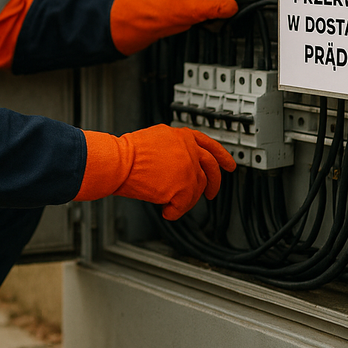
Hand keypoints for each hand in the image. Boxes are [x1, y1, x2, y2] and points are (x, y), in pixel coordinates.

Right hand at [74, 125, 236, 219]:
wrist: (118, 161)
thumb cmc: (126, 153)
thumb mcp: (155, 140)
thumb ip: (172, 148)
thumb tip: (176, 165)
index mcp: (181, 136)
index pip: (208, 144)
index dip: (221, 156)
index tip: (229, 165)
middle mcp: (188, 150)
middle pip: (211, 168)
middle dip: (213, 183)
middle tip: (211, 193)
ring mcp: (188, 168)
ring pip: (197, 189)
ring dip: (185, 200)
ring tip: (171, 204)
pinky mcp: (183, 186)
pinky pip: (184, 205)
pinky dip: (174, 211)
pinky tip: (166, 211)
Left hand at [110, 0, 244, 54]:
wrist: (148, 22)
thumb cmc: (161, 10)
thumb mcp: (193, 9)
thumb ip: (216, 8)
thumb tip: (233, 7)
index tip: (245, 4)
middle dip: (227, 5)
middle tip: (232, 16)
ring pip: (219, 3)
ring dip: (220, 13)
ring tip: (215, 21)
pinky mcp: (195, 6)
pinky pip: (212, 10)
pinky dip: (213, 18)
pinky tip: (209, 24)